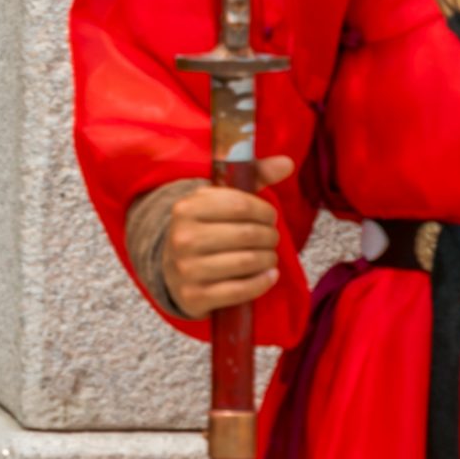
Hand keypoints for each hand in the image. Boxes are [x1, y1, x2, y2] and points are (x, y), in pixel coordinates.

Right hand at [160, 155, 296, 318]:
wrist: (172, 269)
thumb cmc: (206, 228)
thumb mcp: (220, 199)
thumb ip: (253, 176)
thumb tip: (287, 163)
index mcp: (187, 208)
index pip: (240, 205)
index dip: (265, 211)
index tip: (270, 217)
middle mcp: (182, 237)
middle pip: (247, 234)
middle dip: (270, 236)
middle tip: (272, 238)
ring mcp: (186, 269)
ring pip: (247, 261)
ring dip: (268, 258)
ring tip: (269, 255)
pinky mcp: (194, 295)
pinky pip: (241, 290)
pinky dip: (262, 282)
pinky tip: (269, 275)